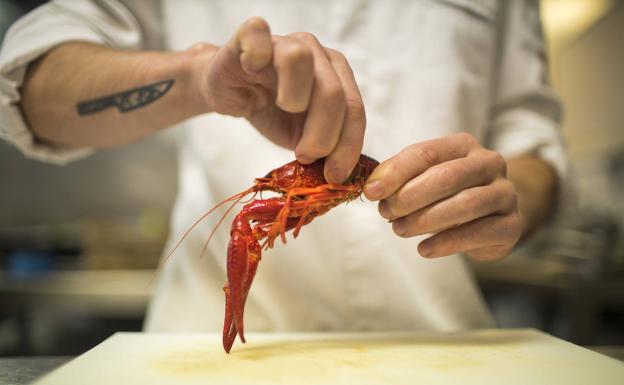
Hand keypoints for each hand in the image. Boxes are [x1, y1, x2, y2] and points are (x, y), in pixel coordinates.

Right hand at [191, 17, 364, 183]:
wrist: (230, 93)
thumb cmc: (271, 112)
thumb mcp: (303, 136)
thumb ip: (327, 147)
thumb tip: (343, 174)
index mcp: (336, 75)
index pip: (355, 110)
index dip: (348, 145)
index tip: (334, 175)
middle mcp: (316, 52)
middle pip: (333, 92)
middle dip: (323, 134)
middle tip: (305, 155)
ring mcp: (283, 41)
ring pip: (300, 59)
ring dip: (294, 97)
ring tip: (284, 110)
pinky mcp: (249, 37)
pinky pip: (257, 32)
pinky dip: (256, 53)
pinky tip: (252, 72)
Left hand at [364, 133, 520, 260]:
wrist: (491, 219)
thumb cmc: (448, 195)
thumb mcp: (423, 179)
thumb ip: (399, 178)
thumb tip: (372, 188)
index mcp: (463, 146)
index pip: (427, 152)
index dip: (396, 172)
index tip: (371, 191)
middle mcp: (490, 164)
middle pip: (448, 176)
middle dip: (411, 196)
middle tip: (386, 213)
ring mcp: (505, 193)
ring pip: (465, 204)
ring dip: (426, 220)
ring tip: (400, 230)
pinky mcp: (511, 225)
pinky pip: (479, 233)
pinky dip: (447, 243)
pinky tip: (424, 249)